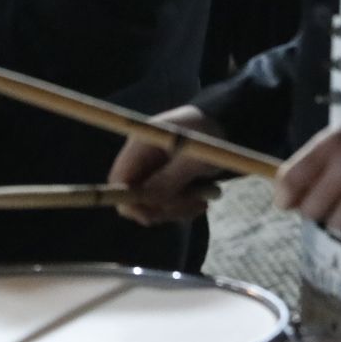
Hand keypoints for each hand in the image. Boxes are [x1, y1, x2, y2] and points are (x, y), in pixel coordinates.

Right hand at [108, 105, 225, 225]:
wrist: (222, 125)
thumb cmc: (207, 135)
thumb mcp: (193, 158)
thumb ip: (169, 179)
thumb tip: (147, 203)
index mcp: (139, 145)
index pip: (118, 179)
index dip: (127, 201)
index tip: (149, 216)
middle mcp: (140, 160)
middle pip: (133, 197)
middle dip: (159, 208)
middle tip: (188, 207)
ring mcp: (151, 172)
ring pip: (152, 205)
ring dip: (176, 210)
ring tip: (202, 201)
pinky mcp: (163, 182)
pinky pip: (165, 205)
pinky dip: (182, 208)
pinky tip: (201, 200)